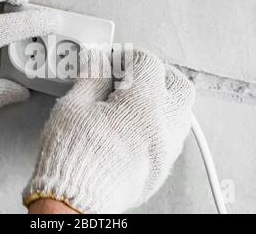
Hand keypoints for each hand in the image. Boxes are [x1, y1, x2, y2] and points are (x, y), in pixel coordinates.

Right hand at [23, 49, 194, 212]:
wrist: (74, 200)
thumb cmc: (73, 158)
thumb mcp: (75, 105)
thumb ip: (92, 76)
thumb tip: (98, 61)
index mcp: (143, 104)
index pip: (148, 63)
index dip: (127, 55)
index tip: (113, 59)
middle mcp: (163, 125)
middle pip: (177, 83)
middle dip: (156, 72)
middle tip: (133, 73)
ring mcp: (166, 149)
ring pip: (182, 111)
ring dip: (163, 97)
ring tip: (136, 97)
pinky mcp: (161, 167)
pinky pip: (174, 135)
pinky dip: (161, 121)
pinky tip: (139, 123)